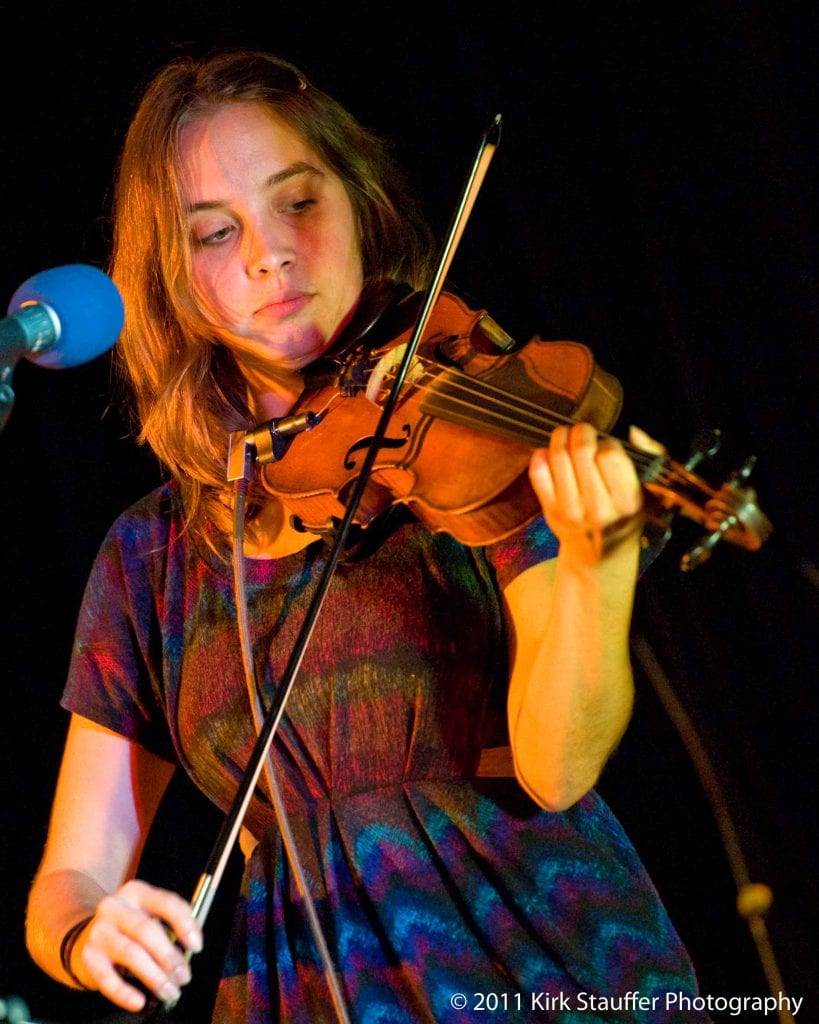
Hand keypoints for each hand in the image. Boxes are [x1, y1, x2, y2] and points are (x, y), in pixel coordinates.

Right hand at [70, 879, 202, 1012]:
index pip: (167, 903)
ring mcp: (100, 931)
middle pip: (148, 930)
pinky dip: (125, 993)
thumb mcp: (145, 916)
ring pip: (132, 954)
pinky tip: (139, 1001)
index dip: (185, 924)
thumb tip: (187, 955)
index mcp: (137, 892)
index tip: (196, 946)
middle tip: (184, 976)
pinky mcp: (88, 956)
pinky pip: (108, 978)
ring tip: (170, 991)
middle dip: (170, 957)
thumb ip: (167, 928)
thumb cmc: (125, 929)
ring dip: (155, 976)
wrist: (80, 938)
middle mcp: (116, 907)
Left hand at [528, 422, 646, 566]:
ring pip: (558, 457)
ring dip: (561, 437)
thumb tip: (634, 431)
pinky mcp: (551, 510)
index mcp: (627, 501)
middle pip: (581, 451)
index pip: (610, 456)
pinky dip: (541, 456)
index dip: (608, 442)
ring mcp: (571, 510)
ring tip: (568, 435)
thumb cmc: (627, 514)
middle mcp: (598, 508)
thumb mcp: (651, 491)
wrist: (601, 554)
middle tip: (584, 431)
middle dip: (582, 431)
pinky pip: (538, 473)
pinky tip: (550, 454)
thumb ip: (652, 456)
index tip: (608, 445)